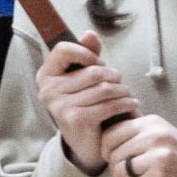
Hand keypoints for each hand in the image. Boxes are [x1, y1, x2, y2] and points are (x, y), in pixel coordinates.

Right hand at [36, 32, 138, 172]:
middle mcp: (49, 90)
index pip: (63, 50)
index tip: (97, 62)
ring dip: (122, 90)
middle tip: (120, 83)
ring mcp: (60, 106)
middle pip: (92, 71)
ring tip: (127, 94)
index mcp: (46, 75)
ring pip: (104, 88)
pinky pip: (108, 104)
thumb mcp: (82, 78)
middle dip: (113, 75)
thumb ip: (87, 55)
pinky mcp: (76, 119)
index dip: (85, 52)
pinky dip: (125, 104)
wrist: (84, 143)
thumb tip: (89, 33)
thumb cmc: (84, 104)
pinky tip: (131, 104)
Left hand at [101, 116, 176, 176]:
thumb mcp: (157, 132)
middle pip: (113, 153)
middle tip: (123, 175)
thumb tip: (105, 121)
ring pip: (120, 169)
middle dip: (114, 168)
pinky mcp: (160, 175)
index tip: (111, 157)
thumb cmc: (174, 153)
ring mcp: (158, 155)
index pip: (111, 133)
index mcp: (150, 122)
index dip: (105, 149)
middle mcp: (154, 136)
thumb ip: (135, 128)